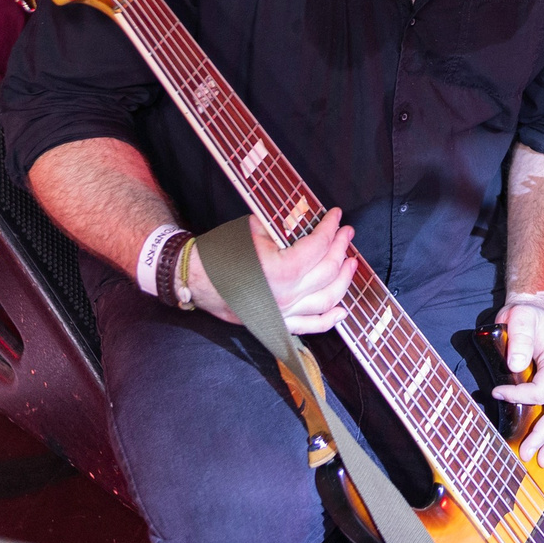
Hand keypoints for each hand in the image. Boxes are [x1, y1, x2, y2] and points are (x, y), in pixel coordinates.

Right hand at [189, 207, 359, 335]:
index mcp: (279, 270)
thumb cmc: (219, 253)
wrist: (192, 279)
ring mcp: (282, 312)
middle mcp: (284, 295)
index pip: (317, 247)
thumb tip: (306, 223)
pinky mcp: (277, 323)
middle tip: (346, 233)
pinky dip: (329, 320)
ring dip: (343, 279)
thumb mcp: (252, 231)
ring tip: (351, 262)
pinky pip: (310, 327)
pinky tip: (342, 311)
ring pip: (326, 298)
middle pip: (327, 271)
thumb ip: (283, 230)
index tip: (337, 216)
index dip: (330, 228)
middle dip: (340, 248)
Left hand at [489, 301, 543, 463]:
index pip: (542, 389)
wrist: (536, 314)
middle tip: (525, 453)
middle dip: (543, 435)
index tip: (495, 393)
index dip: (519, 396)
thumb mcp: (520, 317)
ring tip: (543, 460)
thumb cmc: (526, 316)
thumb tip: (516, 365)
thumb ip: (520, 337)